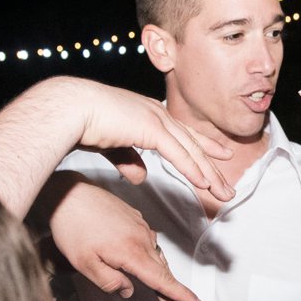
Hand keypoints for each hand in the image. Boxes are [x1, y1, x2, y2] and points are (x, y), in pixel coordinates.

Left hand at [40, 176, 201, 300]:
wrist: (68, 193)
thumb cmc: (72, 228)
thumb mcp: (84, 264)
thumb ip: (109, 282)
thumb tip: (128, 291)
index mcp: (132, 252)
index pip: (161, 280)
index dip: (180, 296)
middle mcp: (142, 238)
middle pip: (163, 271)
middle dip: (173, 295)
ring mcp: (140, 226)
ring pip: (156, 257)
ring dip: (160, 276)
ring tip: (163, 294)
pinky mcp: (135, 218)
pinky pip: (148, 242)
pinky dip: (150, 257)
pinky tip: (142, 263)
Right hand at [60, 78, 235, 200]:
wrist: (72, 109)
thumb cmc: (84, 122)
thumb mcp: (112, 146)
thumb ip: (128, 160)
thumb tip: (141, 178)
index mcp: (148, 114)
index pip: (182, 134)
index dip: (204, 146)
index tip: (222, 155)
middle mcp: (157, 113)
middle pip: (192, 144)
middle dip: (213, 167)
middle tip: (229, 187)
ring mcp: (156, 119)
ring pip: (190, 151)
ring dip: (208, 174)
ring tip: (223, 192)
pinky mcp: (151, 128)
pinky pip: (177, 153)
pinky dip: (192, 169)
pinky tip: (204, 183)